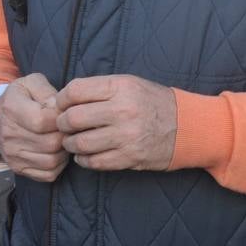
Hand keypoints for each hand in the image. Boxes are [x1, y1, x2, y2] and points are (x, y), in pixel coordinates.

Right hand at [0, 73, 68, 181]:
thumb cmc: (21, 97)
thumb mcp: (31, 83)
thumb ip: (47, 91)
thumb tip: (60, 107)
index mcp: (11, 109)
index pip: (42, 120)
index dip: (60, 118)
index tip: (64, 113)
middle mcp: (9, 135)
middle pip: (50, 143)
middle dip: (65, 135)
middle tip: (68, 127)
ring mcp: (13, 155)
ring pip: (51, 161)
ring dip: (64, 150)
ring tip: (63, 138)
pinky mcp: (18, 168)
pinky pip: (48, 174)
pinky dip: (59, 164)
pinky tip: (57, 151)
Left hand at [55, 75, 176, 172]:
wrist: (185, 126)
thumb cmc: (151, 101)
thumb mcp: (129, 83)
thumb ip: (99, 88)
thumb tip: (64, 98)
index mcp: (121, 87)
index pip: (75, 91)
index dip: (61, 99)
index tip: (60, 104)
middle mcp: (123, 110)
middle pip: (73, 118)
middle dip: (61, 123)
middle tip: (63, 125)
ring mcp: (126, 136)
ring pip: (80, 143)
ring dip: (70, 143)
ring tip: (72, 140)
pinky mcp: (129, 157)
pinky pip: (94, 162)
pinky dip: (83, 159)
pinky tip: (84, 154)